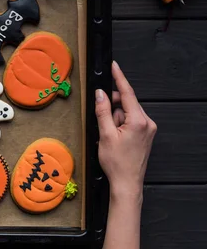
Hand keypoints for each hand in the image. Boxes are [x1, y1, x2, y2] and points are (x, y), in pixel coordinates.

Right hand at [95, 61, 156, 200]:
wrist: (127, 183)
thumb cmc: (117, 163)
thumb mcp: (105, 135)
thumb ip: (103, 111)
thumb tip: (100, 94)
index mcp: (138, 121)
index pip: (127, 93)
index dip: (119, 77)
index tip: (114, 66)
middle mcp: (147, 123)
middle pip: (126, 102)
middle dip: (112, 107)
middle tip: (104, 122)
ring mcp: (148, 129)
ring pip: (127, 112)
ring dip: (116, 118)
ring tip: (110, 135)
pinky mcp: (146, 134)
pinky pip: (131, 120)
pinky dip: (121, 124)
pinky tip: (115, 136)